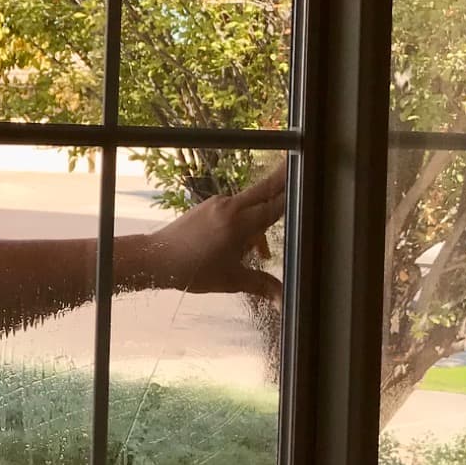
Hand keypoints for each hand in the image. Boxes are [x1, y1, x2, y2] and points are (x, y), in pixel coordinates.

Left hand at [131, 163, 286, 300]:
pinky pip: (235, 206)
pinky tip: (244, 244)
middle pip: (264, 189)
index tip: (309, 183)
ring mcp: (217, 203)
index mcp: (239, 223)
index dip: (293, 196)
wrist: (156, 259)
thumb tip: (285, 302)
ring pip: (250, 200)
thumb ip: (262, 286)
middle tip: (298, 162)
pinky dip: (246, 218)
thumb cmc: (193, 271)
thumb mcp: (231, 280)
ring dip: (262, 213)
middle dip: (283, 179)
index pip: (274, 205)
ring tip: (262, 246)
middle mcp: (230, 206)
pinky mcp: (208, 205)